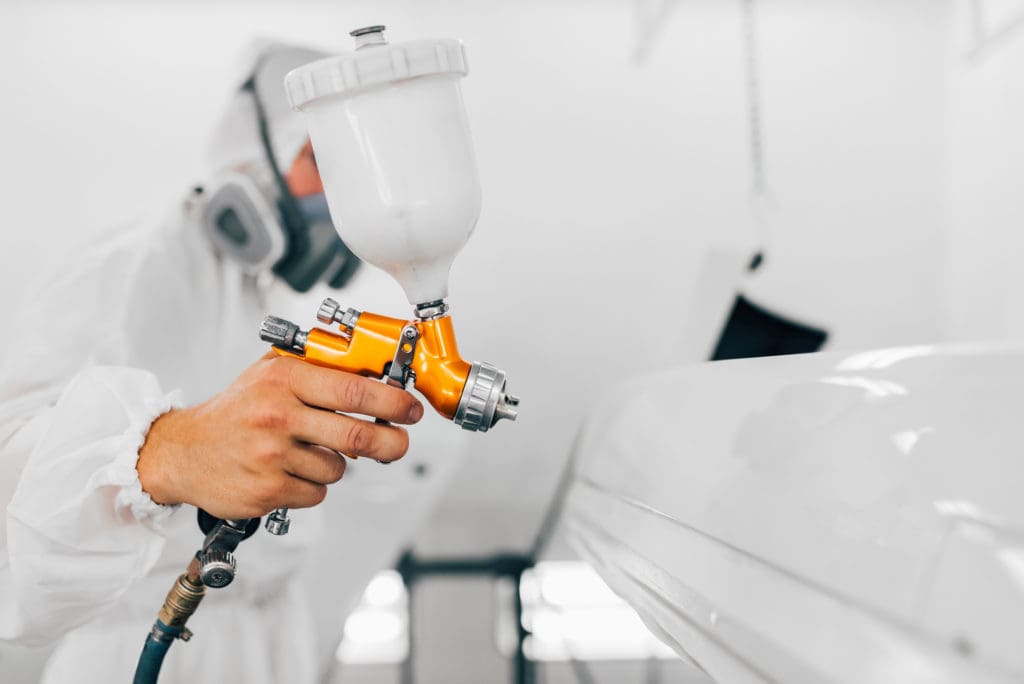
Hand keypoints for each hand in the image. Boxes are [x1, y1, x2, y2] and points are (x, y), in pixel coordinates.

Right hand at [137, 353, 423, 518]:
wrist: (182, 452)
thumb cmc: (234, 411)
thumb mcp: (271, 374)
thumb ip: (318, 372)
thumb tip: (377, 375)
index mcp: (284, 380)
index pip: (355, 391)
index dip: (393, 402)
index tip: (412, 409)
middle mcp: (277, 416)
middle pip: (357, 437)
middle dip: (390, 442)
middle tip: (400, 443)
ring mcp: (272, 457)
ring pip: (337, 469)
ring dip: (335, 465)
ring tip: (306, 453)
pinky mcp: (267, 491)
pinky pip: (316, 493)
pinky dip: (311, 486)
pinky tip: (287, 472)